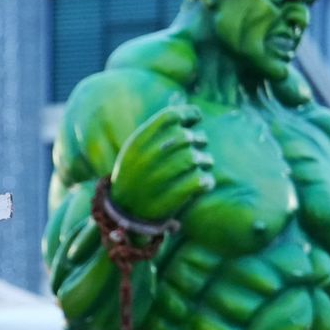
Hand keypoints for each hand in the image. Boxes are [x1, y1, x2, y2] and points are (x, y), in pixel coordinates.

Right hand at [110, 104, 213, 221]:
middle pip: (187, 137)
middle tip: (198, 149)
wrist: (123, 215)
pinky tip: (203, 184)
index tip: (196, 120)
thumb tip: (189, 117)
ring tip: (202, 167)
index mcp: (138, 143)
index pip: (171, 117)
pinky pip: (202, 180)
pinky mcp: (174, 196)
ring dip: (205, 161)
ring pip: (197, 158)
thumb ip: (157, 134)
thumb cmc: (135, 177)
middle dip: (199, 141)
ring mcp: (161, 177)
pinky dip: (206, 181)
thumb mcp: (135, 152)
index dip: (189, 114)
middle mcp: (148, 157)